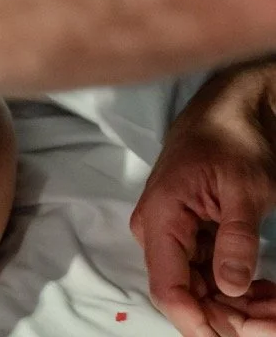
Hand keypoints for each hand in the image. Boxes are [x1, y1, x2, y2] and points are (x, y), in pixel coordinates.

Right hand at [131, 62, 275, 336]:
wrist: (229, 107)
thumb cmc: (234, 139)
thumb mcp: (245, 189)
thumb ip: (236, 240)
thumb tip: (229, 291)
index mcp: (162, 218)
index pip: (170, 291)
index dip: (202, 324)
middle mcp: (157, 232)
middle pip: (189, 296)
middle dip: (232, 318)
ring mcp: (171, 234)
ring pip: (201, 290)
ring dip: (241, 307)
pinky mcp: (188, 234)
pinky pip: (208, 273)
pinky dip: (239, 289)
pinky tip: (268, 292)